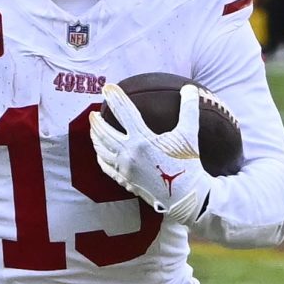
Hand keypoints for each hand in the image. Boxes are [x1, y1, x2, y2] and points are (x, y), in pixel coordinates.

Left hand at [89, 82, 213, 219]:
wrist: (185, 195)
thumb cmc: (188, 163)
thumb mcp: (189, 134)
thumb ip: (189, 110)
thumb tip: (191, 88)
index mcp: (142, 139)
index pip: (125, 112)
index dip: (116, 97)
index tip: (108, 87)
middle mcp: (128, 153)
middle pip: (104, 132)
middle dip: (97, 121)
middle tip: (93, 112)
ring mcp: (124, 168)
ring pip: (101, 149)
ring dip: (95, 137)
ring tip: (93, 129)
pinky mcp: (124, 180)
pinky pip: (105, 166)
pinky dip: (100, 156)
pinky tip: (99, 151)